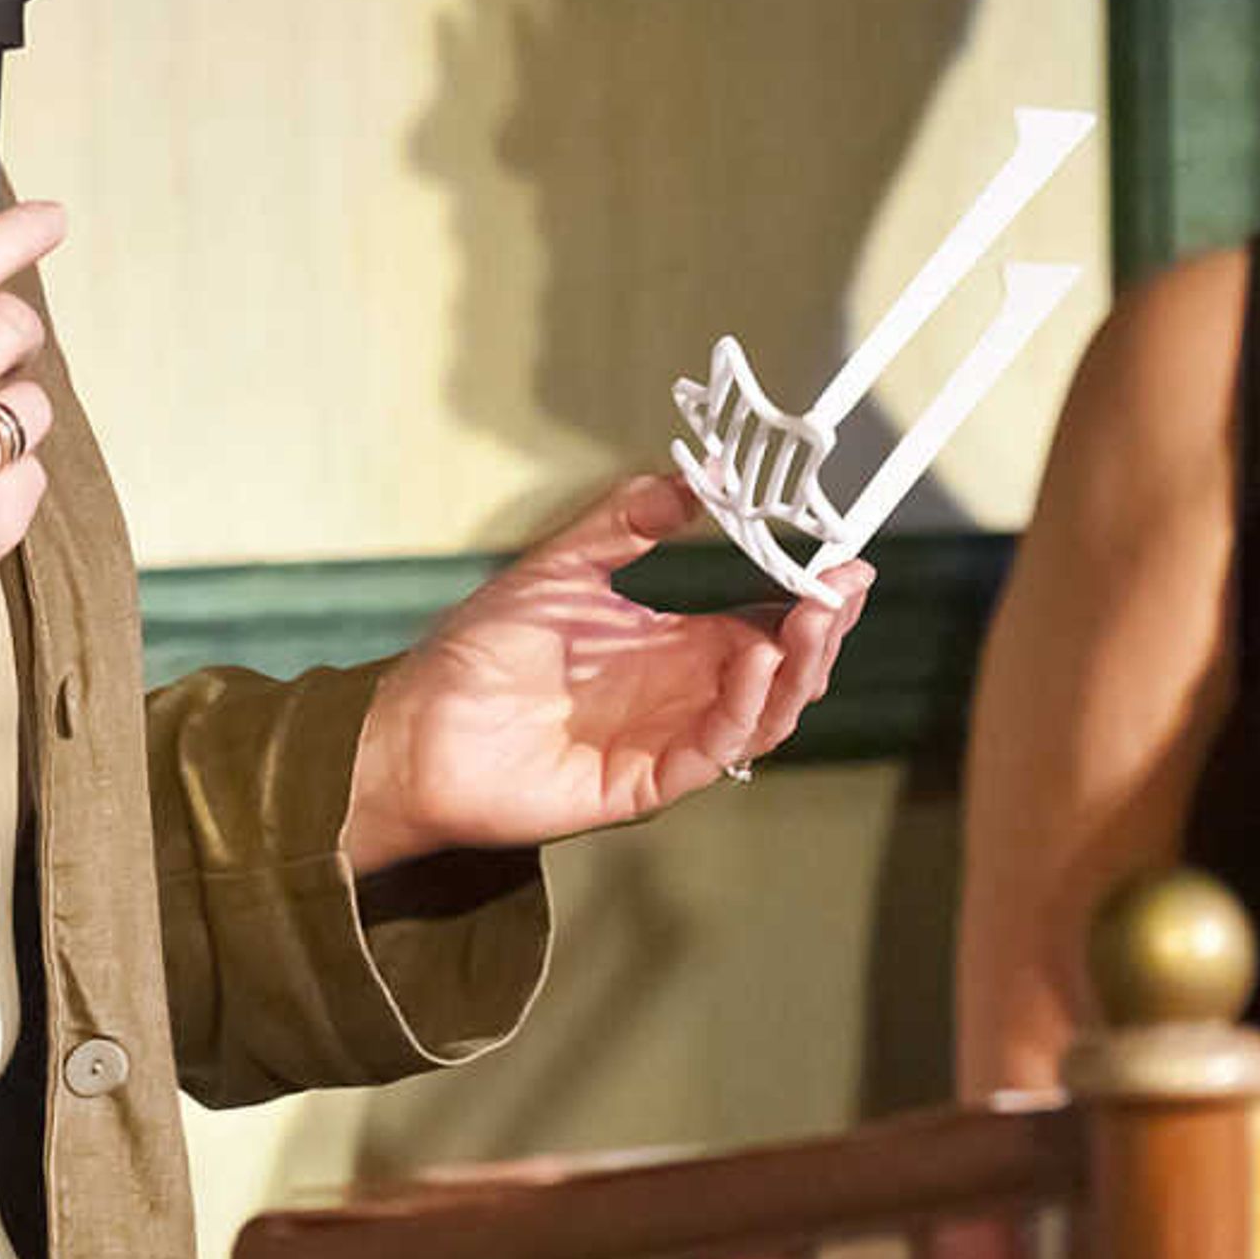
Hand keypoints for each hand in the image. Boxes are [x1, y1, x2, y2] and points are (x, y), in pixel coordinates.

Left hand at [338, 474, 870, 876]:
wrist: (412, 727)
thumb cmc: (479, 652)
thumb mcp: (561, 566)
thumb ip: (628, 520)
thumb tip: (700, 473)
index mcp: (673, 648)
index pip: (766, 623)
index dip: (809, 596)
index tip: (845, 558)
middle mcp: (682, 697)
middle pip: (782, 671)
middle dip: (823, 630)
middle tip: (847, 582)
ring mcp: (667, 743)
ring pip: (762, 716)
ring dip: (798, 668)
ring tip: (816, 614)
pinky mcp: (643, 785)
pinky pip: (710, 752)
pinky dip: (741, 709)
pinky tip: (755, 661)